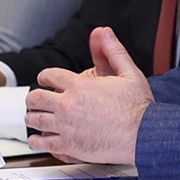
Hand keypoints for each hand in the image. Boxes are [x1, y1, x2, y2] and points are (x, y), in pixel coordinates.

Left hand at [25, 27, 152, 162]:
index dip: (44, 77)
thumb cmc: (139, 107)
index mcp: (79, 86)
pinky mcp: (68, 146)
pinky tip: (40, 138)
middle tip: (37, 101)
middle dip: (34, 98)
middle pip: (35, 98)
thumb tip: (103, 32)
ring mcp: (66, 126)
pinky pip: (41, 143)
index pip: (48, 76)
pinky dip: (37, 140)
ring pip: (34, 120)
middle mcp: (68, 105)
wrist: (145, 135)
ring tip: (37, 119)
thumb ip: (112, 51)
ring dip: (33, 118)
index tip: (44, 81)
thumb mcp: (129, 73)